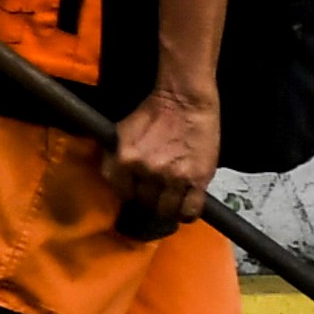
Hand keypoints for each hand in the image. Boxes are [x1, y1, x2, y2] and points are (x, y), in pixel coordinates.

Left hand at [102, 85, 221, 231]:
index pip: (121, 192)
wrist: (185, 100)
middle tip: (155, 193)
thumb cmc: (153, 112)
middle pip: (143, 202)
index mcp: (124, 160)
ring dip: (167, 208)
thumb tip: (117, 181)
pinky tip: (185, 209)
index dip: (130, 192)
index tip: (136, 190)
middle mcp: (146, 171)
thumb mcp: (122, 133)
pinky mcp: (197, 180)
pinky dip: (187, 213)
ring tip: (170, 201)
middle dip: (148, 199)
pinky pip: (190, 210)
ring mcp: (173, 178)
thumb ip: (116, 159)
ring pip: (166, 210)